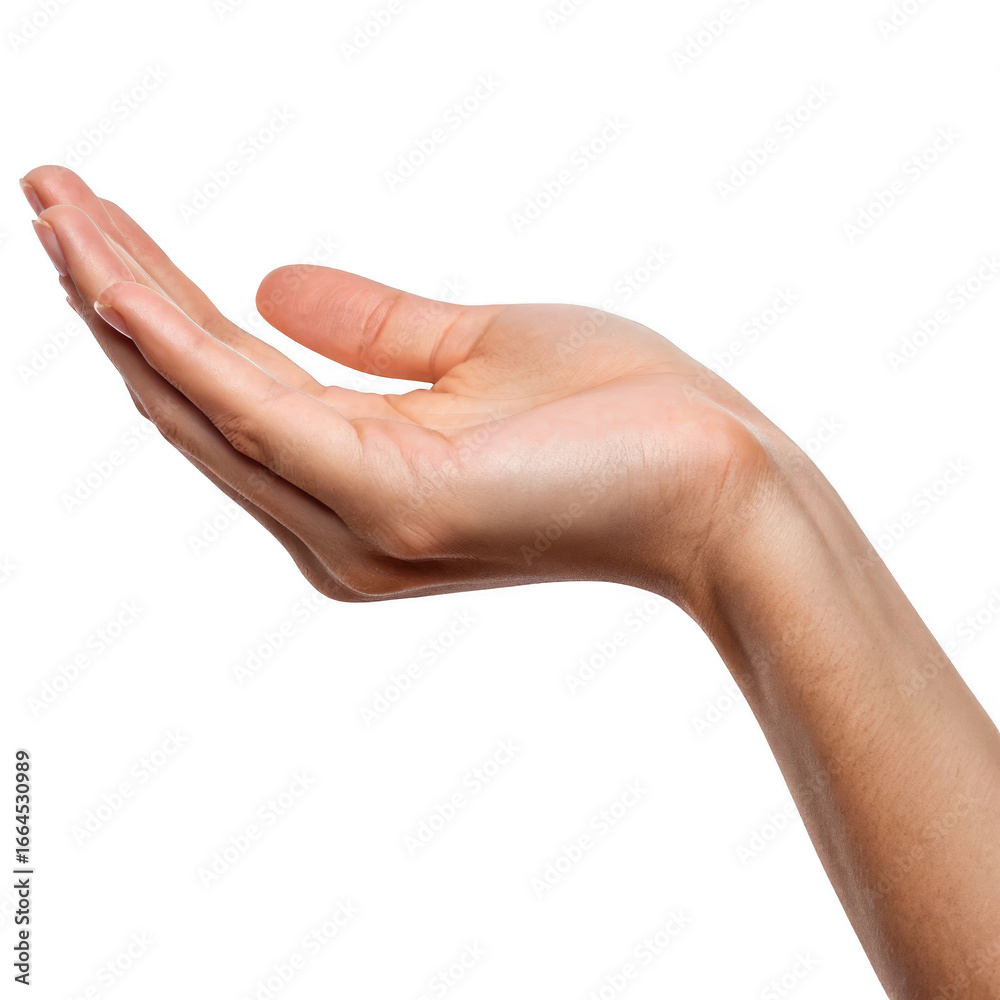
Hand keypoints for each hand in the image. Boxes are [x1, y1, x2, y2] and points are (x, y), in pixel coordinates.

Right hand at [21, 165, 778, 606]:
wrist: (716, 480)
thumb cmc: (618, 420)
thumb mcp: (476, 352)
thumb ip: (372, 330)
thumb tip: (270, 287)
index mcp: (358, 485)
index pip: (235, 387)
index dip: (160, 308)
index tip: (99, 226)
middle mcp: (335, 522)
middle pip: (199, 397)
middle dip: (117, 296)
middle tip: (48, 201)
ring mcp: (354, 523)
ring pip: (205, 399)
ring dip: (122, 301)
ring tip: (54, 209)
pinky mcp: (384, 501)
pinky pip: (252, 405)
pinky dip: (176, 336)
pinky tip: (110, 270)